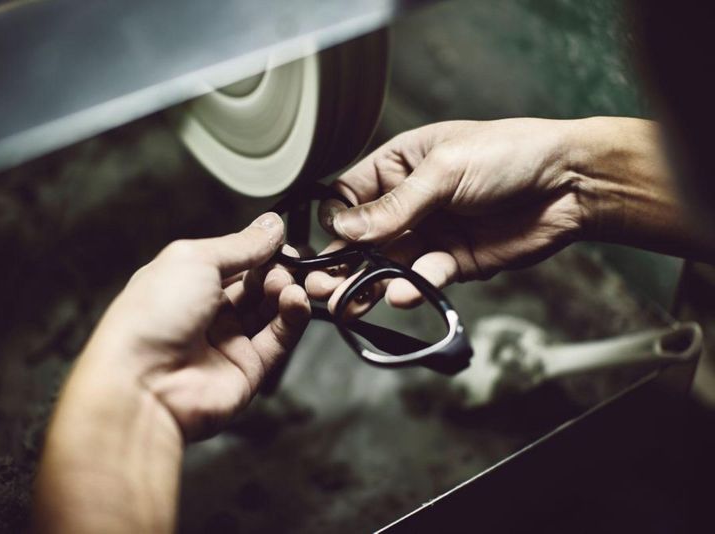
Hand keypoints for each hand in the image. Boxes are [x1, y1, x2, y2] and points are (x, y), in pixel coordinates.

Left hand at [87, 212, 310, 440]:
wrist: (142, 384)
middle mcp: (207, 312)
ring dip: (285, 291)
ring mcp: (228, 341)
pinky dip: (293, 318)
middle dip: (276, 270)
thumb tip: (271, 226)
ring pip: (271, 311)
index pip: (234, 261)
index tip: (281, 240)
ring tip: (288, 283)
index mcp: (187, 282)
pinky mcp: (249, 369)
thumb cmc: (151, 317)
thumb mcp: (195, 260)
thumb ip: (240, 245)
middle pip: (256, 285)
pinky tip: (295, 300)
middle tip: (291, 261)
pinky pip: (279, 340)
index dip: (260, 250)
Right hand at [307, 118, 586, 313]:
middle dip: (341, 262)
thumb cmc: (508, 154)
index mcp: (399, 165)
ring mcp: (429, 233)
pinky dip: (410, 287)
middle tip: (319, 286)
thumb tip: (344, 228)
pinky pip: (422, 277)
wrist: (569, 185)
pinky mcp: (452, 262)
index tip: (321, 244)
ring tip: (345, 303)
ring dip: (366, 284)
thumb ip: (394, 205)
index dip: (334, 221)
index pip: (350, 195)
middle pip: (363, 237)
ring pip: (387, 264)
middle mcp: (408, 202)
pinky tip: (400, 293)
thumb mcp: (444, 170)